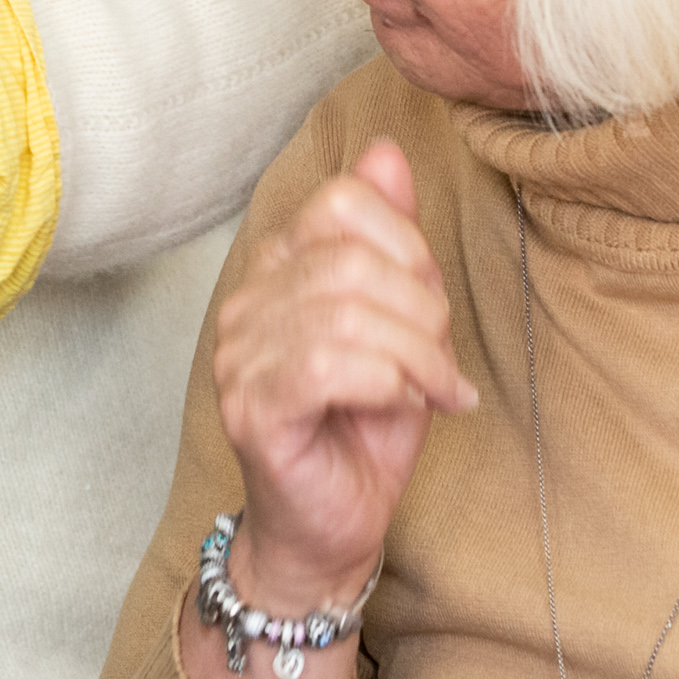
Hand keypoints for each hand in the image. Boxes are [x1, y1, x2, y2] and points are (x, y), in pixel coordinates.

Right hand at [210, 138, 474, 605]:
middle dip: (421, 310)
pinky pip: (327, 365)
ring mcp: (239, 355)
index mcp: (277, 266)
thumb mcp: (400, 319)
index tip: (429, 306)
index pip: (342, 204)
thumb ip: (392, 238)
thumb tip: (386, 152)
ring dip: (415, 355)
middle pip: (352, 259)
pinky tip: (402, 405)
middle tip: (439, 361)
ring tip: (432, 388)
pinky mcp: (251, 408)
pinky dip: (388, 382)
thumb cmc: (365, 425)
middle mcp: (246, 301)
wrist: (333, 525)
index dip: (407, 247)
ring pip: (347, 313)